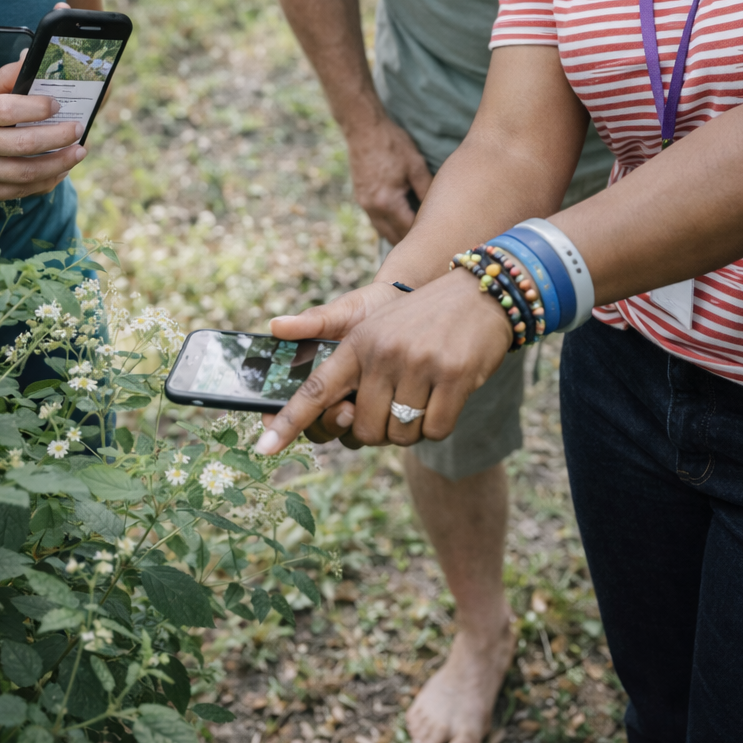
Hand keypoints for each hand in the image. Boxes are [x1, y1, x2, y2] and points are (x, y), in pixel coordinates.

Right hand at [0, 56, 86, 202]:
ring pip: (26, 173)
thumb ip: (6, 77)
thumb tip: (32, 58)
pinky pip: (19, 192)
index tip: (57, 103)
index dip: (37, 108)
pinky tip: (59, 171)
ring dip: (58, 164)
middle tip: (78, 129)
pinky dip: (44, 182)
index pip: (9, 111)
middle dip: (59, 138)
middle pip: (24, 145)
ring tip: (78, 152)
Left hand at [254, 269, 513, 456]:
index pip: (317, 388)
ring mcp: (420, 364)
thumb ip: (347, 367)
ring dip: (411, 427)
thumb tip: (327, 402)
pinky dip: (439, 424)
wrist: (479, 294)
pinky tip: (446, 395)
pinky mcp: (455, 375)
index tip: (263, 449)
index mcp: (358, 343)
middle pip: (363, 429)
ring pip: (401, 434)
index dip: (289, 421)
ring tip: (423, 392)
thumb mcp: (377, 329)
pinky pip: (436, 430)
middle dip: (379, 430)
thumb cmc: (421, 321)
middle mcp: (384, 353)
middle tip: (396, 404)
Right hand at [270, 281, 405, 444]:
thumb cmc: (370, 307)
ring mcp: (358, 405)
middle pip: (317, 428)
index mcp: (316, 373)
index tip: (273, 422)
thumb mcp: (343, 311)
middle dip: (327, 423)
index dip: (280, 419)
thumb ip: (313, 322)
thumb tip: (275, 325)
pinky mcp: (383, 411)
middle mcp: (333, 395)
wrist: (409, 305)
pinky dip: (376, 425)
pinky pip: (374, 432)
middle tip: (346, 410)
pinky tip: (386, 408)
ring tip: (360, 408)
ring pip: (344, 435)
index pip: (292, 403)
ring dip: (349, 428)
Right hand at [345, 114, 432, 242]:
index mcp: (388, 202)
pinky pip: (376, 220)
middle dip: (410, 242)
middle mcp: (373, 208)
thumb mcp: (416, 165)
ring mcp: (364, 204)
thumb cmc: (392, 144)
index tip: (439, 238)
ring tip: (417, 236)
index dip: (424, 236)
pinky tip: (400, 220)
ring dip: (397, 235)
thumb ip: (427, 190)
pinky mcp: (360, 197)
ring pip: (382, 231)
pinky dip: (388, 224)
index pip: (409, 231)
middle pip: (393, 238)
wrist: (363, 128)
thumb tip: (440, 209)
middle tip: (430, 243)